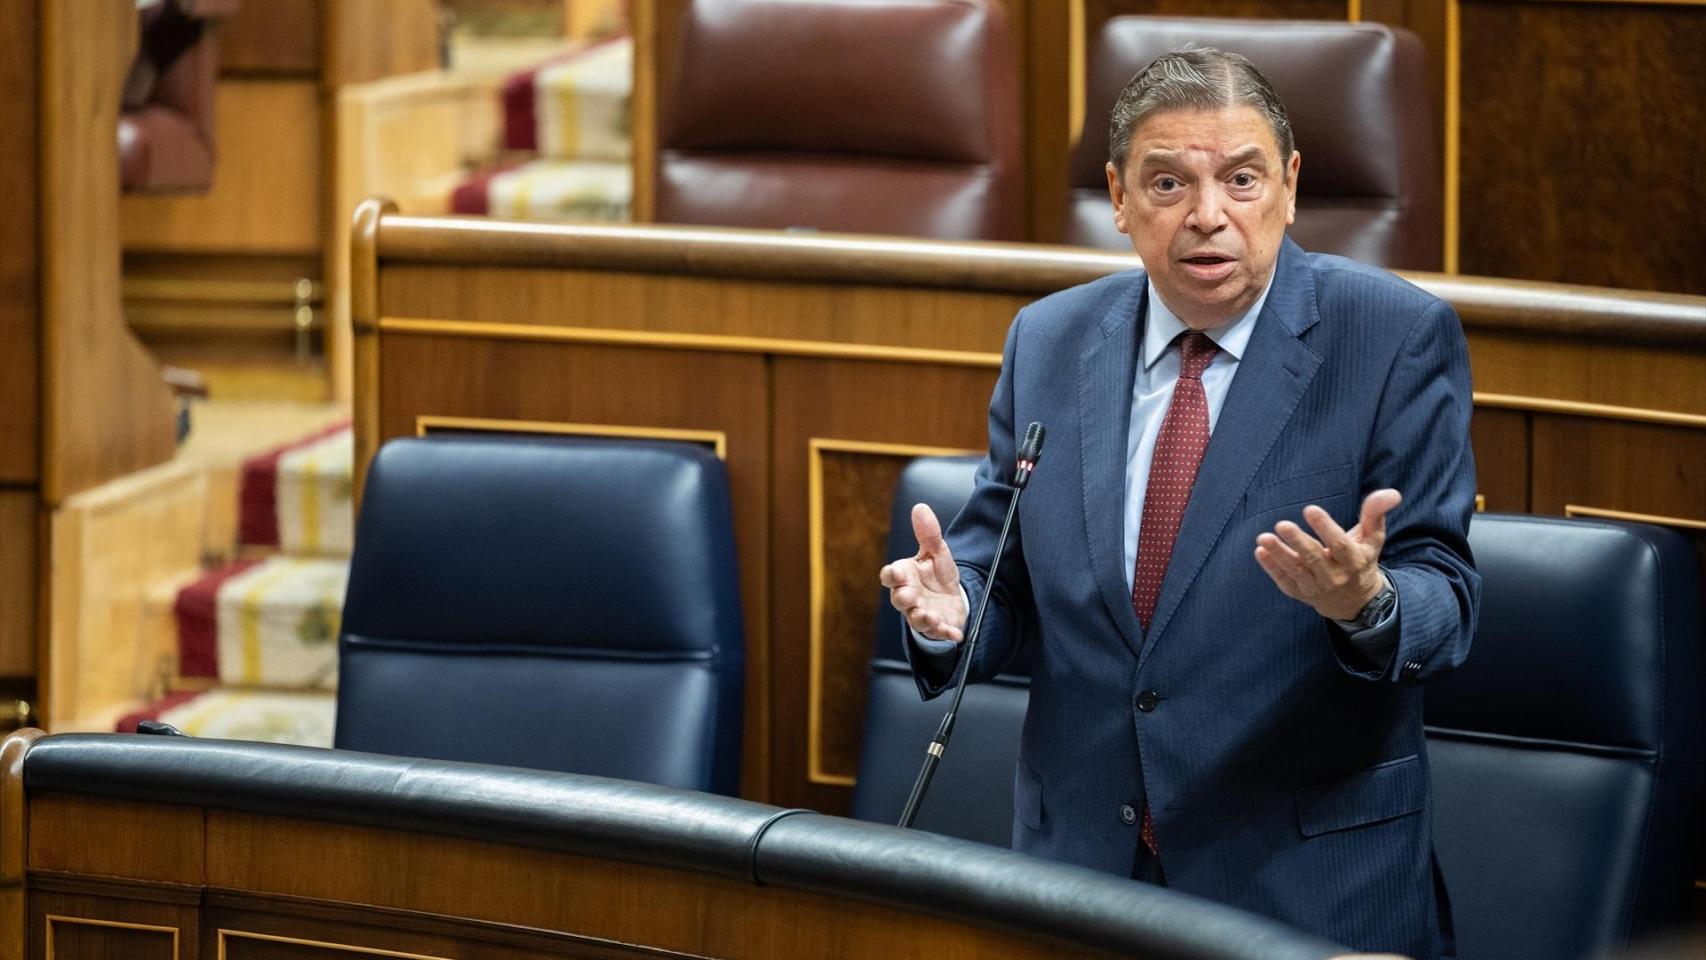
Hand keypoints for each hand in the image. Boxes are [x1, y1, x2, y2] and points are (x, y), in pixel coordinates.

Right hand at [879, 503, 969, 641]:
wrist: (952, 598)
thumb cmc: (937, 574)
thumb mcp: (936, 551)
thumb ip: (928, 533)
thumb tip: (920, 507)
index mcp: (904, 576)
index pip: (890, 576)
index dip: (891, 575)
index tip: (896, 572)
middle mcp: (908, 597)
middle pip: (899, 600)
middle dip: (903, 598)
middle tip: (908, 596)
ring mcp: (921, 613)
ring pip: (916, 619)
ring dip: (922, 618)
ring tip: (929, 616)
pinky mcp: (937, 627)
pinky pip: (938, 633)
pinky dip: (945, 634)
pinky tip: (954, 633)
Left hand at [1253, 489, 1399, 621]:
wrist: (1354, 601)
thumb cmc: (1361, 559)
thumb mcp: (1373, 539)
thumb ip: (1376, 514)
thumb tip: (1391, 492)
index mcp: (1354, 561)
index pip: (1340, 545)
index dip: (1325, 528)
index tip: (1310, 509)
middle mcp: (1335, 576)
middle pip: (1314, 558)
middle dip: (1298, 541)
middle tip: (1282, 524)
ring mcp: (1315, 587)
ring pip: (1296, 570)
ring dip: (1279, 554)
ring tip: (1264, 537)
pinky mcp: (1299, 593)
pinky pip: (1284, 581)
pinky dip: (1272, 567)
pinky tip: (1260, 551)